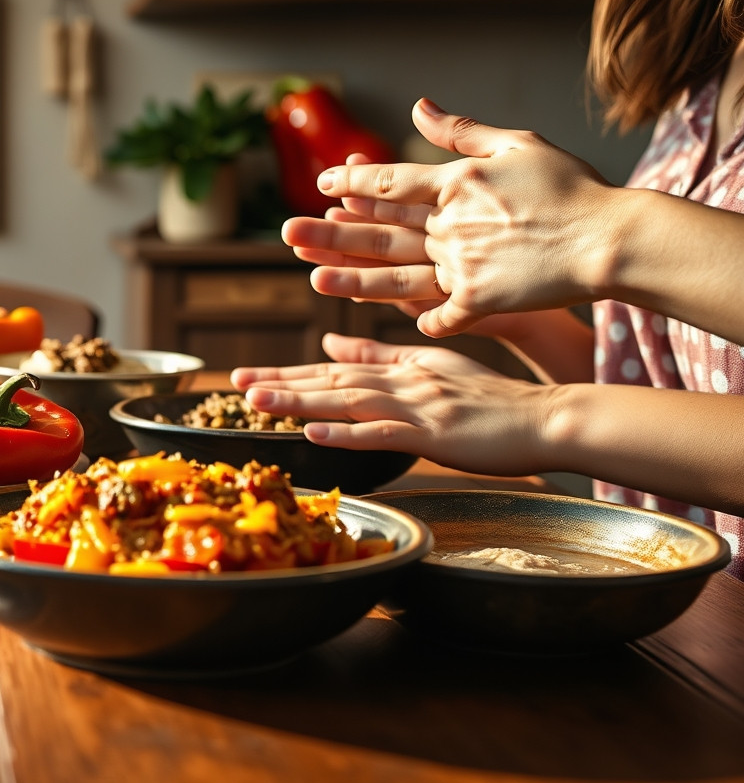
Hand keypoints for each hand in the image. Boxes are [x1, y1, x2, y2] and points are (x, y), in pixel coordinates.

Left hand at [230, 333, 555, 476]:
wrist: (549, 420)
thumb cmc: (493, 402)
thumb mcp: (432, 369)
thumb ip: (380, 358)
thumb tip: (328, 348)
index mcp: (401, 368)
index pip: (334, 370)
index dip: (288, 373)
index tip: (248, 377)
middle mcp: (404, 381)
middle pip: (331, 381)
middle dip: (280, 382)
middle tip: (235, 383)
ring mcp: (419, 406)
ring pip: (348, 400)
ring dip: (300, 400)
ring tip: (257, 400)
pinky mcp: (435, 434)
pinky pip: (383, 433)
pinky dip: (347, 433)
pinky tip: (315, 433)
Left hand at [286, 99, 622, 337]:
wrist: (612, 239)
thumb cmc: (573, 189)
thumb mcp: (518, 144)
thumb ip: (461, 132)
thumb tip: (417, 109)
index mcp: (458, 184)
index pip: (392, 182)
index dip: (354, 183)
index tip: (323, 184)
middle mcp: (452, 225)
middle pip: (382, 230)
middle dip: (332, 233)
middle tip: (287, 232)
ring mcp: (464, 266)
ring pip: (398, 276)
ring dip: (354, 279)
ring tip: (314, 279)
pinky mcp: (481, 301)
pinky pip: (442, 314)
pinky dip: (424, 320)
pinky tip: (400, 326)